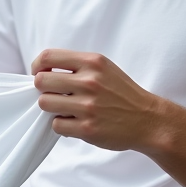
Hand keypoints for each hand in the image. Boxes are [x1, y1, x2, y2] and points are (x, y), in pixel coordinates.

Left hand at [31, 49, 167, 151]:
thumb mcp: (104, 68)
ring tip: (66, 109)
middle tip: (54, 94)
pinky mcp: (87, 129)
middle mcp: (90, 82)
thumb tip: (42, 71)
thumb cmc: (122, 93)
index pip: (48, 57)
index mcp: (92, 63)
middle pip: (41, 81)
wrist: (148, 120)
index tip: (38, 73)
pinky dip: (62, 125)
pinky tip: (75, 123)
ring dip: (51, 108)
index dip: (37, 66)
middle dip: (43, 89)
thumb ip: (77, 66)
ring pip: (45, 103)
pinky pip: (56, 125)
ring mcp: (88, 106)